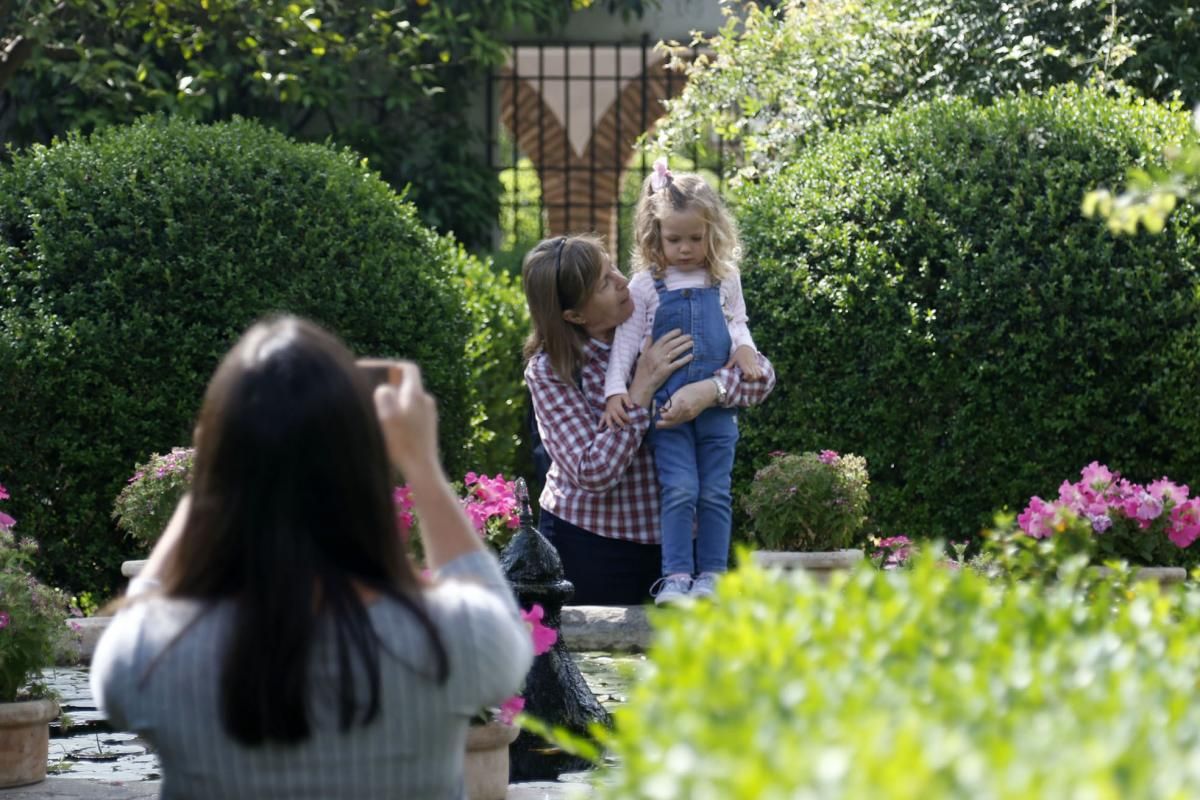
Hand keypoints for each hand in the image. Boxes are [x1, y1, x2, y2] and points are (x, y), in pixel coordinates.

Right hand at [372, 360, 439, 475]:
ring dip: (392, 401)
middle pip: (405, 384)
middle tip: (369, 389)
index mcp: (416, 394)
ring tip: (375, 409)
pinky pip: (410, 414)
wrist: (423, 470)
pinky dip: (398, 414)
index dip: (388, 364)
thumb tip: (384, 388)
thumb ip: (383, 394)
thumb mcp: (387, 415)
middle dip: (387, 384)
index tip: (372, 368)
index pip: (406, 368)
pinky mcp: (426, 429)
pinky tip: (387, 426)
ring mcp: (428, 415)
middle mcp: (426, 401)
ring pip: (407, 400)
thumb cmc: (403, 443)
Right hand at [602, 393, 632, 430]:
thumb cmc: (620, 397)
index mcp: (616, 406)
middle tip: (624, 428)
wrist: (612, 394)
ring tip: (613, 431)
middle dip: (620, 423)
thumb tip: (632, 407)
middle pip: (615, 418)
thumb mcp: (625, 396)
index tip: (630, 422)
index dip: (626, 418)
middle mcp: (611, 410)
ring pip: (608, 420)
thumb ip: (628, 401)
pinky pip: (601, 419)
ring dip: (610, 426)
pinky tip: (598, 429)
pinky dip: (600, 424)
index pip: (621, 413)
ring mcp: (607, 412)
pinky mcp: (605, 414)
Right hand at [628, 329, 692, 408]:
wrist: (642, 385)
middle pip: (671, 344)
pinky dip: (685, 359)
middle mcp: (657, 355)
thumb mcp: (641, 356)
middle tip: (689, 336)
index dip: (672, 334)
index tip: (680, 331)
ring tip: (692, 343)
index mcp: (651, 351)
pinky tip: (691, 356)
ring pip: (675, 352)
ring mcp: (662, 363)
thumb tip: (649, 335)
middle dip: (681, 339)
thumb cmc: (641, 372)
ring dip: (684, 347)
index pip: (663, 339)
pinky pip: (677, 364)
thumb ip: (646, 345)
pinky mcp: (666, 371)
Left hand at [657, 379, 718, 428]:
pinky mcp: (691, 417)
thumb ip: (670, 402)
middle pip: (673, 421)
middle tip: (656, 425)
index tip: (659, 415)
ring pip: (676, 422)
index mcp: (681, 403)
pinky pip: (680, 421)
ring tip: (660, 425)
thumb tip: (661, 410)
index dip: (664, 416)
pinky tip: (669, 422)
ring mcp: (689, 415)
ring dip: (668, 424)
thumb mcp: (679, 392)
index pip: (670, 414)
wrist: (707, 393)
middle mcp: (686, 411)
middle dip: (664, 424)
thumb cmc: (692, 389)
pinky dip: (674, 422)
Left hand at [728, 345, 761, 380]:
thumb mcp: (733, 358)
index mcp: (744, 364)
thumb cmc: (738, 353)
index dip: (746, 377)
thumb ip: (728, 365)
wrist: (746, 347)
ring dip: (755, 378)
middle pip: (754, 375)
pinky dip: (759, 375)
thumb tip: (722, 370)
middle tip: (746, 379)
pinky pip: (760, 371)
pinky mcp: (756, 365)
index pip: (748, 373)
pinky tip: (754, 375)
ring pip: (758, 374)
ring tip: (750, 378)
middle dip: (750, 379)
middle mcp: (750, 365)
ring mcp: (754, 365)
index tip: (742, 377)